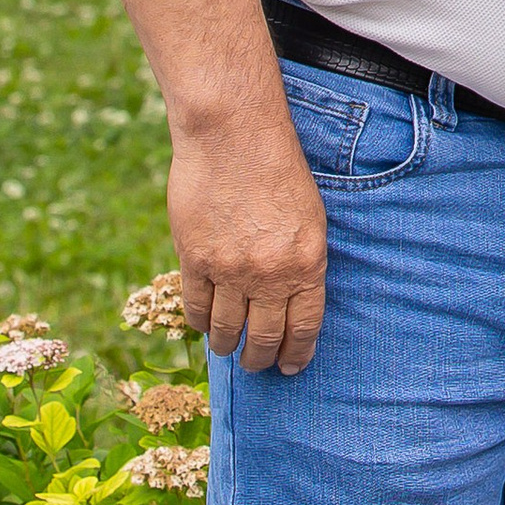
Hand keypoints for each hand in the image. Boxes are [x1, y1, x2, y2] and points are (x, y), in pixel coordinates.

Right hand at [168, 112, 327, 372]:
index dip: (296, 353)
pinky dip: (199, 321)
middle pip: (264, 336)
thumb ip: (301, 262)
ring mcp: (229, 269)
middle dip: (261, 358)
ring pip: (225, 328)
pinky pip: (195, 306)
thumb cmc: (278, 170)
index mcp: (306, 263)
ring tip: (229, 349)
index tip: (290, 367)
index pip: (304, 327)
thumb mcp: (309, 218)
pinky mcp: (194, 258)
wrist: (233, 136)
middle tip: (258, 364)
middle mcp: (269, 274)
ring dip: (227, 345)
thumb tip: (290, 301)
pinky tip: (204, 324)